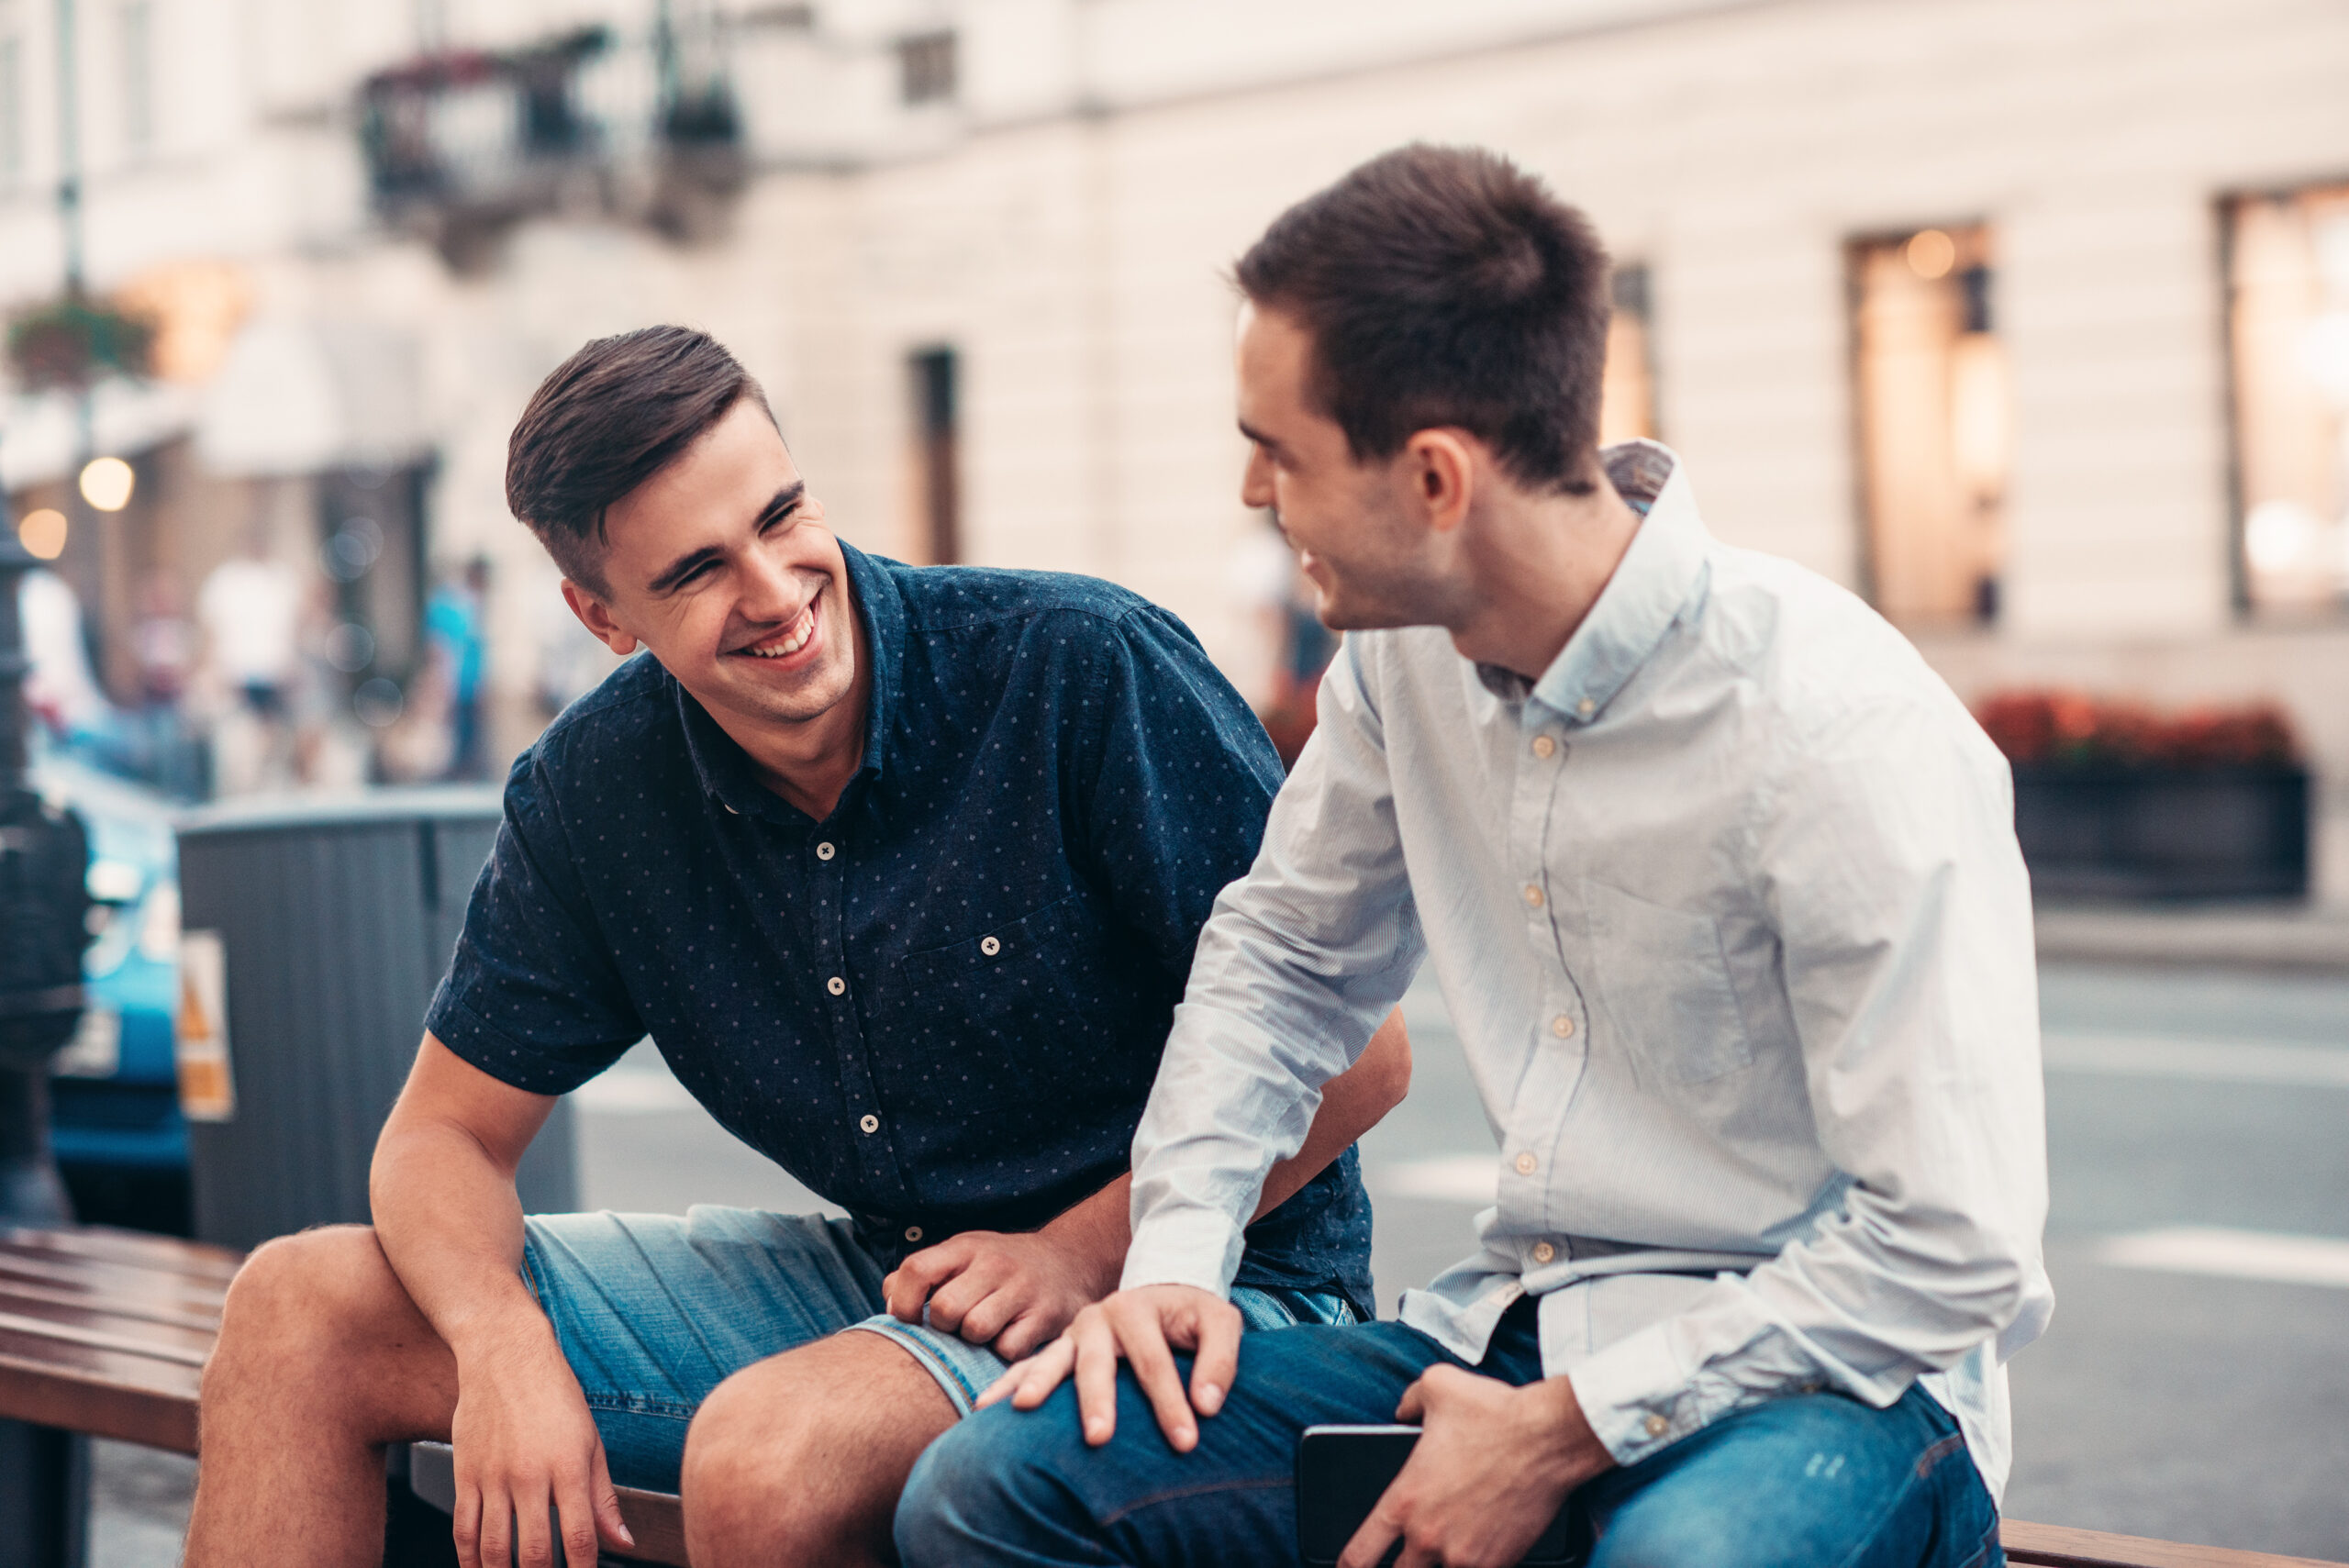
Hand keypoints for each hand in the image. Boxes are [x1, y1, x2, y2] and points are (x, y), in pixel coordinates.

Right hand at [447, 1322, 633, 1567]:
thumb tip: (623, 1543)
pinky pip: (463, 1529)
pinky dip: (469, 1559)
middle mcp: (530, 1475)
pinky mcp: (464, 1473)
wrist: (505, 1354)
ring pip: (494, 1548)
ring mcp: (493, 1476)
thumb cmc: (555, 1395)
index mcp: (569, 1467)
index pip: (579, 1538)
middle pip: (534, 1552)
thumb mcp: (591, 1442)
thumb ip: (603, 1498)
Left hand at [883, 1226, 1120, 1360]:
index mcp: (966, 1247)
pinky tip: (1008, 1338)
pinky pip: (1007, 1348)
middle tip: (955, 1325)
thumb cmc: (1001, 1266)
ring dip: (973, 1340)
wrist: (1071, 1261)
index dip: (902, 1301)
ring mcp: (1022, 1289)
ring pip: (975, 1330)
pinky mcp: (1046, 1315)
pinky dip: (1001, 1352)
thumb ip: (923, 1273)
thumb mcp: (963, 1255)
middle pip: (945, 1309)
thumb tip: (888, 1299)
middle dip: (943, 1326)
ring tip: (982, 1331)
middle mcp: (994, 1264)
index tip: (909, 1317)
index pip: (916, 1269)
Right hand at [977, 1283, 1240, 1452]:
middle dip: (1097, 1401)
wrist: (1163, 1290)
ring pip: (1051, 1360)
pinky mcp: (1059, 1348)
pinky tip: (984, 1409)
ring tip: (1021, 1410)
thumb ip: (1220, 1360)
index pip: (1154, 1361)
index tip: (1186, 1443)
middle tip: (1098, 1438)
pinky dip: (1006, 1385)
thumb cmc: (1193, 1315)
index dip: (1170, 1402)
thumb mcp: (1221, 1322)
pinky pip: (1027, 1366)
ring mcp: (1073, 1333)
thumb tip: (1207, 1406)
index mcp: (1138, 1308)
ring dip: (1036, 1385)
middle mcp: (1099, 1318)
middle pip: (1096, 1363)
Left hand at [1339, 1367, 1613, 1567]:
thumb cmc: (1495, 1413)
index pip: (1359, 1553)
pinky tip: (1476, 1553)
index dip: (1346, 1564)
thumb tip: (1402, 1412)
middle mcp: (1429, 1536)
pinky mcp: (1501, 1561)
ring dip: (1435, 1567)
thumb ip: (1407, 1402)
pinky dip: (1472, 1565)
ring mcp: (1466, 1555)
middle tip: (1401, 1558)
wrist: (1550, 1437)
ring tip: (1443, 1551)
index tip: (1347, 1566)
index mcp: (1405, 1501)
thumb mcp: (1435, 1386)